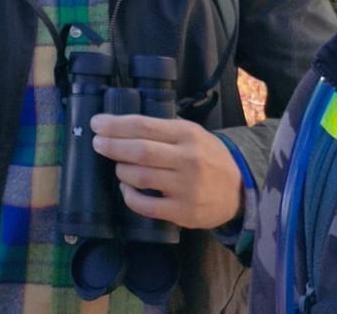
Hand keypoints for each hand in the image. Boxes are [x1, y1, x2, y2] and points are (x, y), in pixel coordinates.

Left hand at [88, 114, 242, 229]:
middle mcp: (187, 159)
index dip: (116, 125)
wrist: (239, 190)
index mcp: (187, 135)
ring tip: (117, 165)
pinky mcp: (184, 213)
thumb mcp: (194, 134)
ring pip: (141, 177)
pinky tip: (126, 188)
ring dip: (121, 170)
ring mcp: (186, 188)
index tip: (96, 123)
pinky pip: (147, 206)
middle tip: (97, 143)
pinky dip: (130, 196)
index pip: (144, 126)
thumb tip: (124, 125)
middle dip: (112, 145)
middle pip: (140, 151)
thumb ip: (165, 130)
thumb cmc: (209, 157)